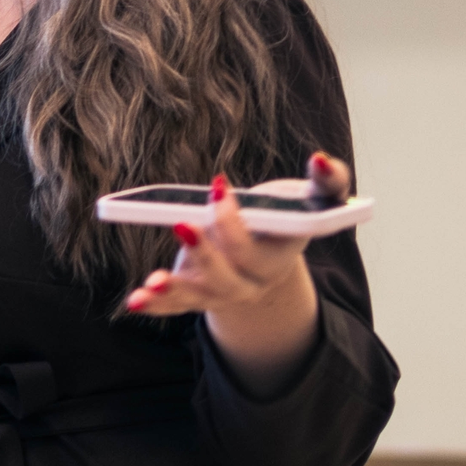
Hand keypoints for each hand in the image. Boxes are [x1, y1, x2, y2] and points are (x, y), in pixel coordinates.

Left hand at [125, 152, 348, 392]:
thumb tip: (318, 159)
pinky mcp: (199, 293)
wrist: (271, 250)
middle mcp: (252, 284)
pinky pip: (177, 306)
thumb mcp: (314, 197)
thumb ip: (330, 179)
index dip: (236, 225)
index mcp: (278, 259)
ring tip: (152, 283)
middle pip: (228, 278)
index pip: (258, 251)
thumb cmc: (289, 215)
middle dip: (206, 254)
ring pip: (200, 297)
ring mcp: (224, 292)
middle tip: (182, 224)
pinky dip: (156, 304)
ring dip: (175, 291)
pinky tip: (135, 301)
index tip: (218, 188)